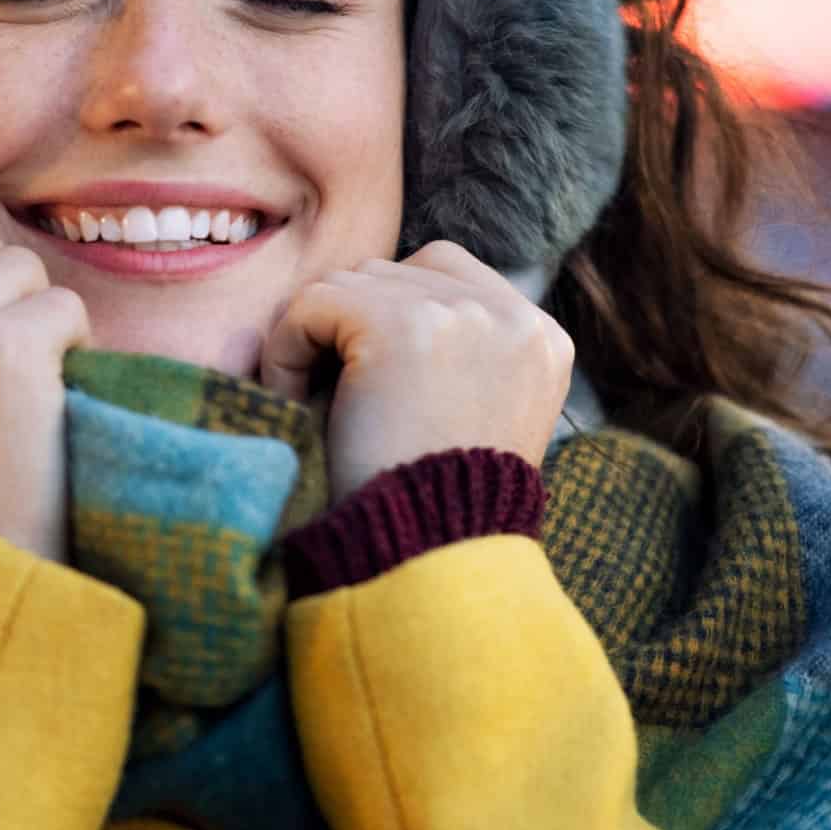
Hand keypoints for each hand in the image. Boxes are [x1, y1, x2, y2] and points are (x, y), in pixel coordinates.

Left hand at [257, 239, 572, 507]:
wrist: (430, 556)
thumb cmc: (436, 507)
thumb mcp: (478, 421)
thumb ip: (461, 356)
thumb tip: (382, 295)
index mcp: (544, 340)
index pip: (448, 275)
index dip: (390, 317)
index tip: (368, 381)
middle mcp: (515, 317)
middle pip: (396, 273)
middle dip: (353, 325)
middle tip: (329, 393)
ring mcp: (463, 313)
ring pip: (352, 283)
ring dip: (320, 337)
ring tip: (313, 402)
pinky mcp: (401, 324)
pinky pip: (312, 302)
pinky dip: (287, 349)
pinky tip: (293, 399)